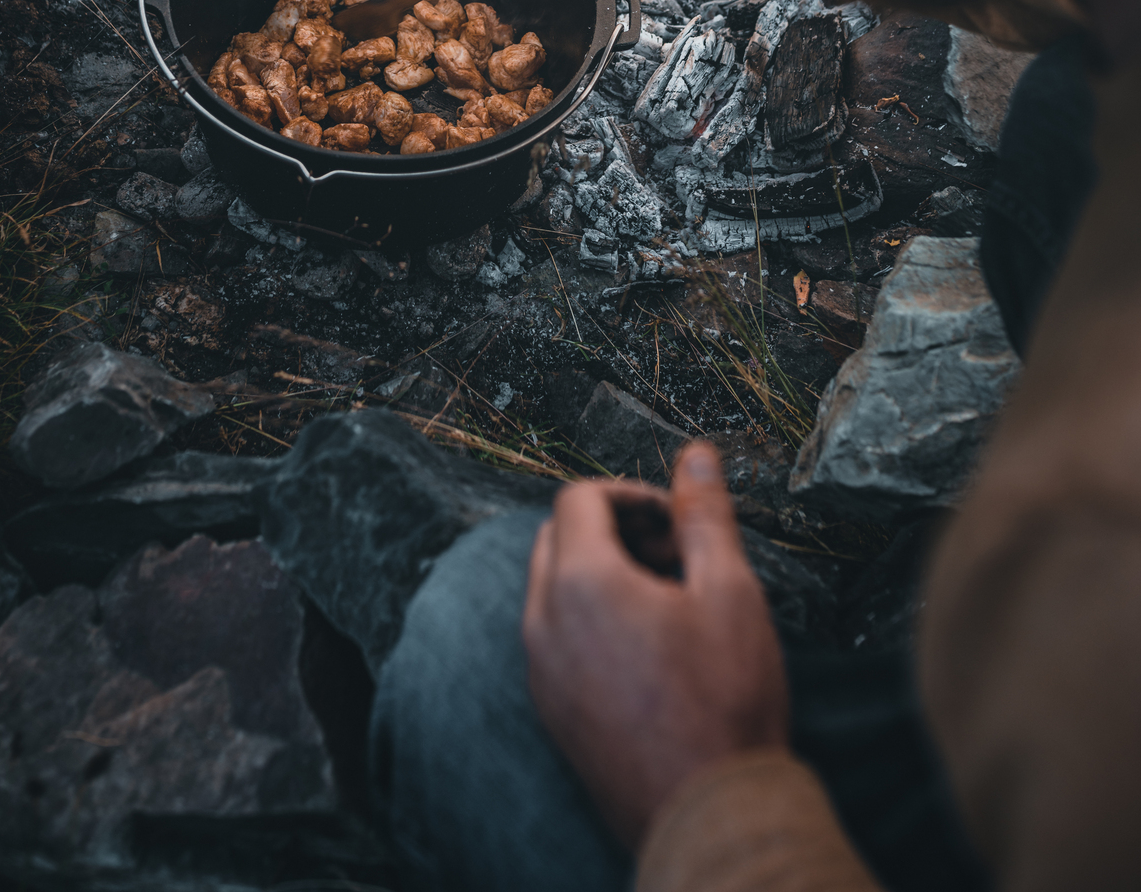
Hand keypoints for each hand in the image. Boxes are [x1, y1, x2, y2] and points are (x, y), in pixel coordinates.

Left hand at [523, 443, 788, 849]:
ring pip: (553, 590)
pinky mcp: (552, 713)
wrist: (709, 816)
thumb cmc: (725, 703)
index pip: (579, 499)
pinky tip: (651, 650)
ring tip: (670, 603)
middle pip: (557, 539)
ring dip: (601, 575)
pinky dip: (590, 621)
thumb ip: (704, 514)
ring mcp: (542, 673)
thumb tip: (695, 455)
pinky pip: (555, 639)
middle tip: (675, 555)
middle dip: (613, 530)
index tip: (675, 518)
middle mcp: (544, 623)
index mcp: (580, 583)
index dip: (631, 494)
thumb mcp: (729, 591)